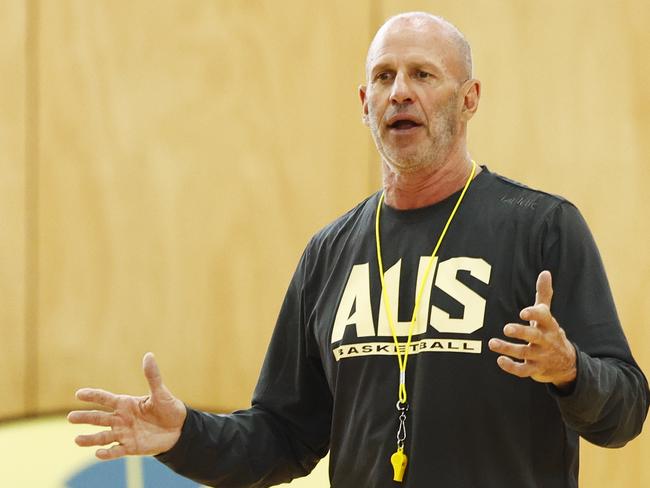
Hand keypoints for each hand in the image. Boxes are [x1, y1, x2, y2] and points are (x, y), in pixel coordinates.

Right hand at [67, 352, 186, 459]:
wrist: (178, 429)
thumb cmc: (168, 408)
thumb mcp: (160, 392)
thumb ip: (152, 376)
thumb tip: (149, 355)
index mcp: (125, 404)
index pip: (105, 399)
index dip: (92, 396)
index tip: (78, 393)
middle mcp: (121, 419)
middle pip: (99, 418)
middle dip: (85, 418)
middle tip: (70, 417)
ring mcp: (124, 434)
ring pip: (103, 436)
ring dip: (90, 438)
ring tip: (77, 440)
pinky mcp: (131, 448)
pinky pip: (116, 451)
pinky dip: (107, 453)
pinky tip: (98, 453)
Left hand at [488, 270, 576, 388]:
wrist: (566, 364)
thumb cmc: (550, 333)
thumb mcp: (547, 315)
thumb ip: (544, 295)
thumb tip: (545, 272)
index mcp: (549, 325)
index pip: (544, 318)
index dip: (534, 314)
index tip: (523, 312)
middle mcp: (546, 341)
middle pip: (534, 337)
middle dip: (521, 333)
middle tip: (506, 328)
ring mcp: (540, 356)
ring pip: (524, 354)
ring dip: (508, 349)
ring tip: (492, 343)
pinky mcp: (535, 370)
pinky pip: (523, 371)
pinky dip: (512, 367)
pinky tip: (500, 360)